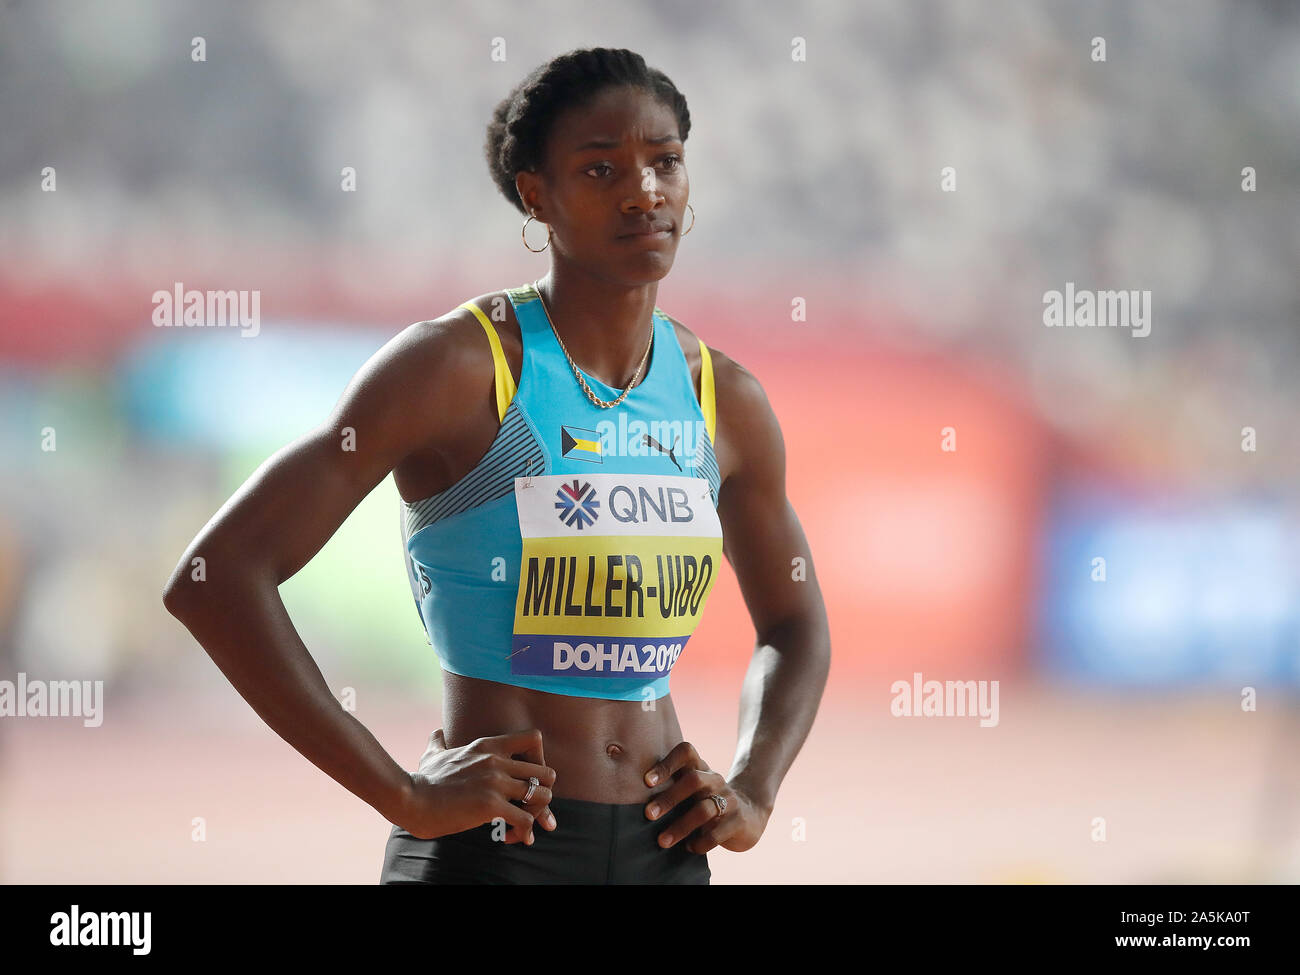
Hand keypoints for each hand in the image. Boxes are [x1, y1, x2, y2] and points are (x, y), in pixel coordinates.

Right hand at [398, 728, 557, 843]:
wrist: (409, 799)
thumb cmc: (421, 780)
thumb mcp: (433, 754)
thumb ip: (439, 742)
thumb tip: (437, 733)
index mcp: (488, 746)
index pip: (534, 738)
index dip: (538, 759)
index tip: (528, 777)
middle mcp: (497, 761)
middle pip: (547, 772)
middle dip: (544, 793)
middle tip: (530, 808)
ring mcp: (495, 782)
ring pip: (543, 796)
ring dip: (537, 814)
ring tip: (523, 825)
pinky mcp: (490, 805)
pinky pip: (525, 821)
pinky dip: (524, 832)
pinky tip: (513, 838)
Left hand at [642, 741, 770, 853]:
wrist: (749, 814)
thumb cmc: (706, 801)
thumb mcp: (692, 789)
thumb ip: (670, 786)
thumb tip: (629, 795)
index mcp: (701, 768)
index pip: (686, 752)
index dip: (667, 763)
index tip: (646, 781)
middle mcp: (715, 780)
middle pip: (693, 780)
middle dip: (669, 798)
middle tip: (648, 814)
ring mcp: (729, 799)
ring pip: (703, 809)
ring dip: (680, 826)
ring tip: (662, 841)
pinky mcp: (738, 821)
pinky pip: (717, 832)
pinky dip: (700, 842)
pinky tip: (689, 848)